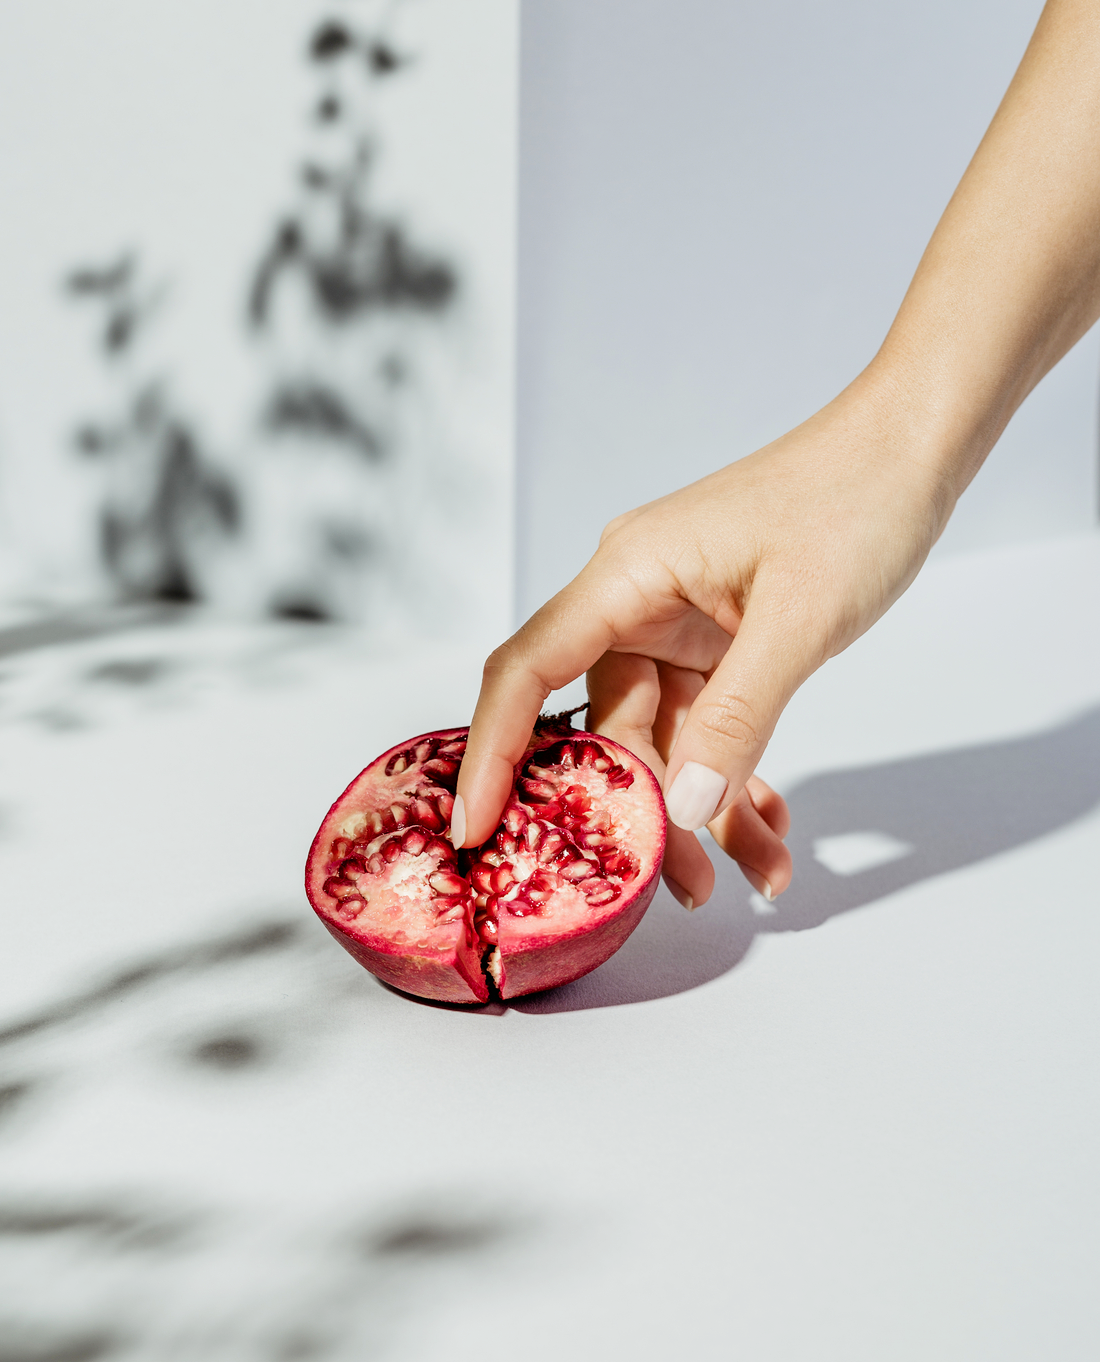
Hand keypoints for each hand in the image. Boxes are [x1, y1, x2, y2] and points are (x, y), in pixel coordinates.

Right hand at [453, 379, 952, 907]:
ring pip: (665, 742)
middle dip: (645, 812)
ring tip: (760, 874)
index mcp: (626, 575)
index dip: (490, 753)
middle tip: (685, 889)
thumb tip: (683, 810)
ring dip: (708, 810)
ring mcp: (676, 626)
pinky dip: (738, 776)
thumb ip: (739, 715)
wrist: (912, 448)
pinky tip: (775, 825)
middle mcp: (635, 603)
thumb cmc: (854, 499)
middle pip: (607, 729)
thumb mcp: (800, 615)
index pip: (527, 672)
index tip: (473, 831)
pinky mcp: (717, 645)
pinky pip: (709, 728)